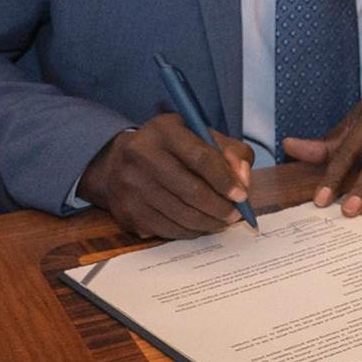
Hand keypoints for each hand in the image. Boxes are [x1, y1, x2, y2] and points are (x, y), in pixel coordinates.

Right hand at [79, 114, 253, 239]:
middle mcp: (142, 156)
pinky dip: (190, 231)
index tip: (242, 195)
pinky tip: (200, 225)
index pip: (200, 157)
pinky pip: (167, 229)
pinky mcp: (127, 211)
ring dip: (209, 223)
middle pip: (191, 191)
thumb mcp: (200, 136)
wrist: (118, 162)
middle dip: (220, 207)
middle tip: (236, 214)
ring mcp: (131, 186)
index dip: (225, 179)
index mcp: (164, 131)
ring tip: (223, 221)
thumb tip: (243, 180)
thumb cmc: (170, 148)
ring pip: (181, 215)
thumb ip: (230, 152)